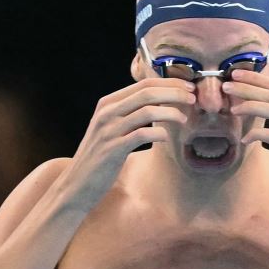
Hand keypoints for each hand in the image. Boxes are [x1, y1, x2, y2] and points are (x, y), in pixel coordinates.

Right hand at [58, 79, 194, 210]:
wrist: (76, 184)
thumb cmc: (99, 158)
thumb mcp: (110, 129)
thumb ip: (128, 114)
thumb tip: (159, 104)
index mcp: (107, 103)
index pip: (143, 84)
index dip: (168, 83)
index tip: (187, 87)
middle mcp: (107, 112)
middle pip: (147, 92)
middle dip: (174, 92)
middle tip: (192, 98)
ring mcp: (109, 130)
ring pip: (147, 110)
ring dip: (171, 112)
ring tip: (184, 119)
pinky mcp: (113, 149)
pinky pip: (142, 134)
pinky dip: (159, 133)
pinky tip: (166, 137)